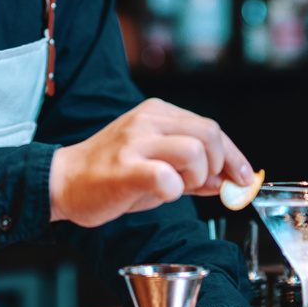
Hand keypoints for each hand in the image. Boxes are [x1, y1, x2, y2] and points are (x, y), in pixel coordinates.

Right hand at [48, 98, 251, 227]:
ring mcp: (136, 143)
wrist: (63, 182)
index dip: (234, 156)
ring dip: (197, 178)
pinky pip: (168, 178)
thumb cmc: (109, 174)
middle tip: (203, 184)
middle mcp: (148, 120)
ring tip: (178, 188)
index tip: (243, 178)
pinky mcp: (125, 169)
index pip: (211, 127)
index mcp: (157, 112)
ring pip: (196, 152)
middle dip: (219, 165)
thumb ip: (193, 170)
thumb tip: (228, 181)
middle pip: (210, 134)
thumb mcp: (156, 164)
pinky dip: (175, 191)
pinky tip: (162, 194)